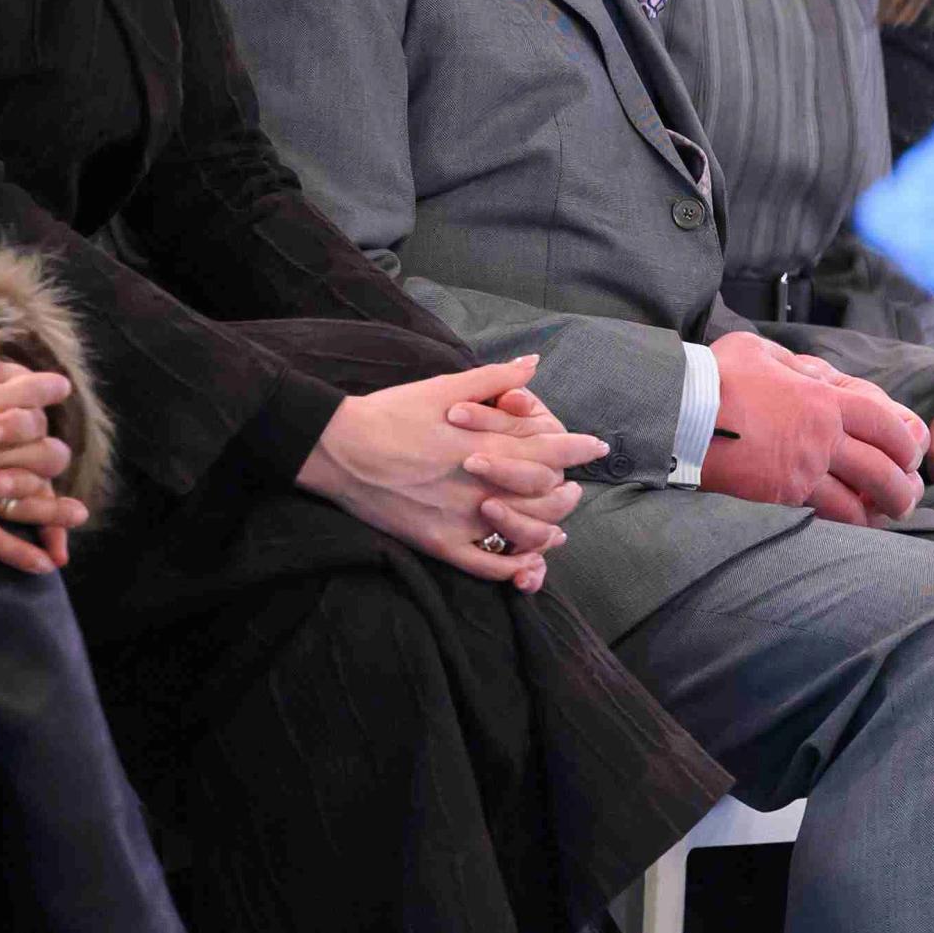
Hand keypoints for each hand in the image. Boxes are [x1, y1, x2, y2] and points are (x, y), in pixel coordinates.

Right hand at [300, 356, 607, 586]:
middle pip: (544, 494)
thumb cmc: (389, 412)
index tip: (597, 447)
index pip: (550, 450)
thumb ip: (493, 379)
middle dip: (567, 490)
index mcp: (485, 444)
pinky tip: (526, 564)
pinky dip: (511, 568)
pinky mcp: (437, 542)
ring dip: (548, 529)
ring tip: (558, 527)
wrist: (336, 447)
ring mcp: (459, 517)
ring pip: (523, 531)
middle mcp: (480, 483)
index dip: (578, 448)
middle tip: (574, 488)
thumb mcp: (442, 387)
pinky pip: (485, 566)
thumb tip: (531, 365)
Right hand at [703, 332, 923, 524]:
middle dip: (902, 487)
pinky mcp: (780, 497)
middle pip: (882, 469)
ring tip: (884, 518)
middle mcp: (822, 438)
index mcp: (823, 400)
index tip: (911, 453)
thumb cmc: (715, 376)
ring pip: (856, 502)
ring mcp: (802, 471)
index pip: (884, 423)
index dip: (905, 441)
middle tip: (907, 497)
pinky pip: (822, 516)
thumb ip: (795, 367)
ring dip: (877, 513)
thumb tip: (814, 376)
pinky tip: (846, 525)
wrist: (678, 413)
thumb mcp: (761, 352)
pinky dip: (840, 523)